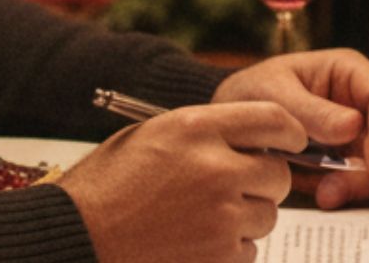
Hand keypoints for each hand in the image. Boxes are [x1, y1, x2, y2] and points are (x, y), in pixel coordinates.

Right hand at [61, 102, 301, 262]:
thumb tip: (254, 140)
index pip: (274, 120)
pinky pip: (249, 250)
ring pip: (267, 215)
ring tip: (202, 217)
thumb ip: (207, 132)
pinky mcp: (218, 257)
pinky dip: (231, 249)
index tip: (292, 141)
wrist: (75, 237)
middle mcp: (216, 168)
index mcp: (198, 128)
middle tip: (235, 188)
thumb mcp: (152, 135)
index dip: (290, 132)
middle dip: (263, 182)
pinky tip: (196, 242)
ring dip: (246, 217)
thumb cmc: (108, 184)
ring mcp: (220, 217)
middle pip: (277, 174)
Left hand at [213, 49, 368, 207]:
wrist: (227, 126)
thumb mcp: (272, 96)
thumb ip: (310, 111)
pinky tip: (327, 197)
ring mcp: (357, 127)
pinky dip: (352, 190)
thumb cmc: (248, 95)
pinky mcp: (348, 154)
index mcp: (348, 70)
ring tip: (330, 196)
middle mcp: (359, 97)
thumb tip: (353, 126)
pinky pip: (365, 175)